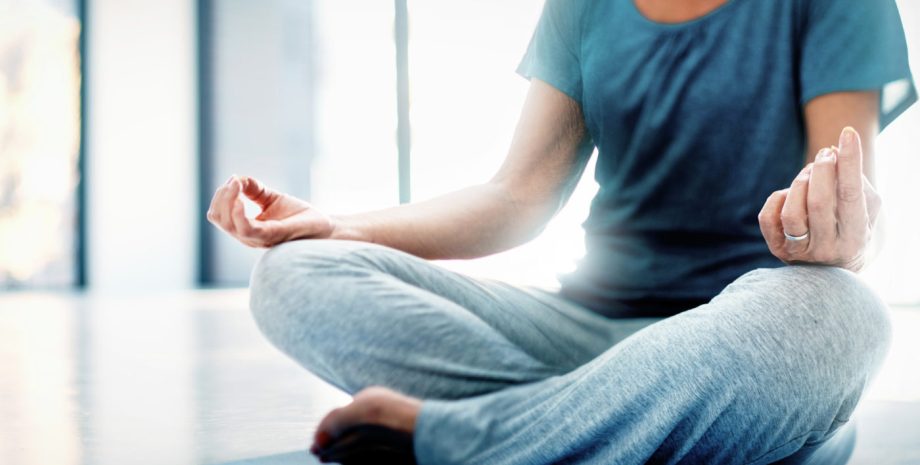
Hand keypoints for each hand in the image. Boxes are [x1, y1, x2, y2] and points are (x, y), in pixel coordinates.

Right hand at [206, 175, 334, 247]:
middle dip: (221, 196)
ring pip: (227, 223)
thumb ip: (253, 189)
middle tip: (234, 181)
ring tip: (236, 185)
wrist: (323, 226)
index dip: (220, 195)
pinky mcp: (271, 236)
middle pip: (217, 217)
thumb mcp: (271, 198)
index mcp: (245, 228)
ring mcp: (258, 238)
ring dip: (227, 200)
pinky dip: (238, 212)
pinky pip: (245, 228)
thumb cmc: (298, 215)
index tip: (234, 179)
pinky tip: (241, 199)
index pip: (218, 214)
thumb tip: (237, 178)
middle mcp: (247, 236)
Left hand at [758, 127, 881, 271]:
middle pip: (819, 202)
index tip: (847, 134)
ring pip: (791, 213)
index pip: (851, 195)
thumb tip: (832, 152)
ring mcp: (799, 252)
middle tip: (825, 153)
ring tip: (809, 172)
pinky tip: (790, 194)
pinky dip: (778, 198)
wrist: (834, 268)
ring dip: (799, 183)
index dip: (849, 162)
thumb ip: (856, 182)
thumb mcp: (866, 209)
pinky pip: (768, 218)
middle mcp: (828, 249)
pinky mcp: (776, 249)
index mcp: (856, 238)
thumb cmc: (853, 227)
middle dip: (821, 169)